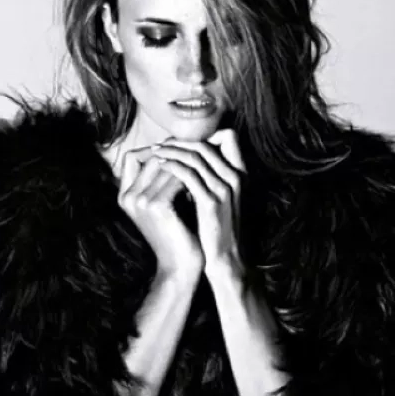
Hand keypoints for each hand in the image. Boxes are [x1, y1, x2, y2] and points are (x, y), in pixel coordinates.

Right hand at [117, 145, 201, 281]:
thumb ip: (163, 180)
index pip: (132, 156)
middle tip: (198, 154)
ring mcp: (140, 201)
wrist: (182, 265)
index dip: (156, 149)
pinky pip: (177, 178)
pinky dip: (191, 176)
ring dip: (186, 163)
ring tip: (202, 166)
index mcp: (124, 195)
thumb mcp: (167, 203)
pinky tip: (204, 179)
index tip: (179, 149)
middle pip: (151, 156)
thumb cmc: (179, 233)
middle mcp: (127, 197)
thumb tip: (178, 148)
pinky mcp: (156, 206)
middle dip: (175, 154)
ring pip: (166, 165)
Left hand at [150, 128, 245, 273]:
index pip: (228, 137)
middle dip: (178, 142)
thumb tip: (184, 159)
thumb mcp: (218, 198)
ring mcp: (224, 189)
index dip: (201, 136)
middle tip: (159, 145)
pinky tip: (159, 168)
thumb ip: (208, 177)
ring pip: (195, 156)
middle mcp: (235, 177)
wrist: (224, 259)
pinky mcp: (211, 202)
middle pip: (205, 144)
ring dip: (171, 151)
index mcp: (239, 174)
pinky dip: (171, 167)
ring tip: (154, 153)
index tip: (178, 142)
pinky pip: (188, 175)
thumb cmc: (216, 228)